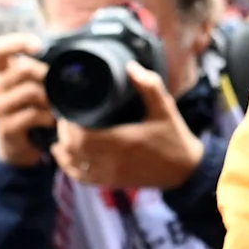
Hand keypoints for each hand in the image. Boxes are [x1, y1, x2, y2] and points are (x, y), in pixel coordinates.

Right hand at [0, 33, 53, 168]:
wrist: (22, 146)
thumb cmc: (32, 109)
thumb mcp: (35, 86)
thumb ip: (42, 71)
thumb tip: (67, 55)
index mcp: (1, 73)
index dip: (16, 43)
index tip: (38, 46)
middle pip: (22, 68)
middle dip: (46, 75)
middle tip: (59, 86)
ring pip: (30, 91)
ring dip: (50, 99)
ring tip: (56, 107)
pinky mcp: (5, 128)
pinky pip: (32, 115)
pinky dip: (48, 117)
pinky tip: (52, 121)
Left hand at [53, 65, 205, 190]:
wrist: (185, 170)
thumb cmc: (174, 137)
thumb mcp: (165, 108)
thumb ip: (150, 86)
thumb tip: (131, 66)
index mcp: (122, 141)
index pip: (80, 136)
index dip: (68, 123)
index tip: (68, 109)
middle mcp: (112, 161)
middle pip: (72, 149)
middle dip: (64, 132)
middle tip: (65, 116)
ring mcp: (110, 174)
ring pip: (72, 164)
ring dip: (63, 149)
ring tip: (64, 132)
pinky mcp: (111, 182)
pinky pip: (81, 178)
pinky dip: (69, 167)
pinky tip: (66, 155)